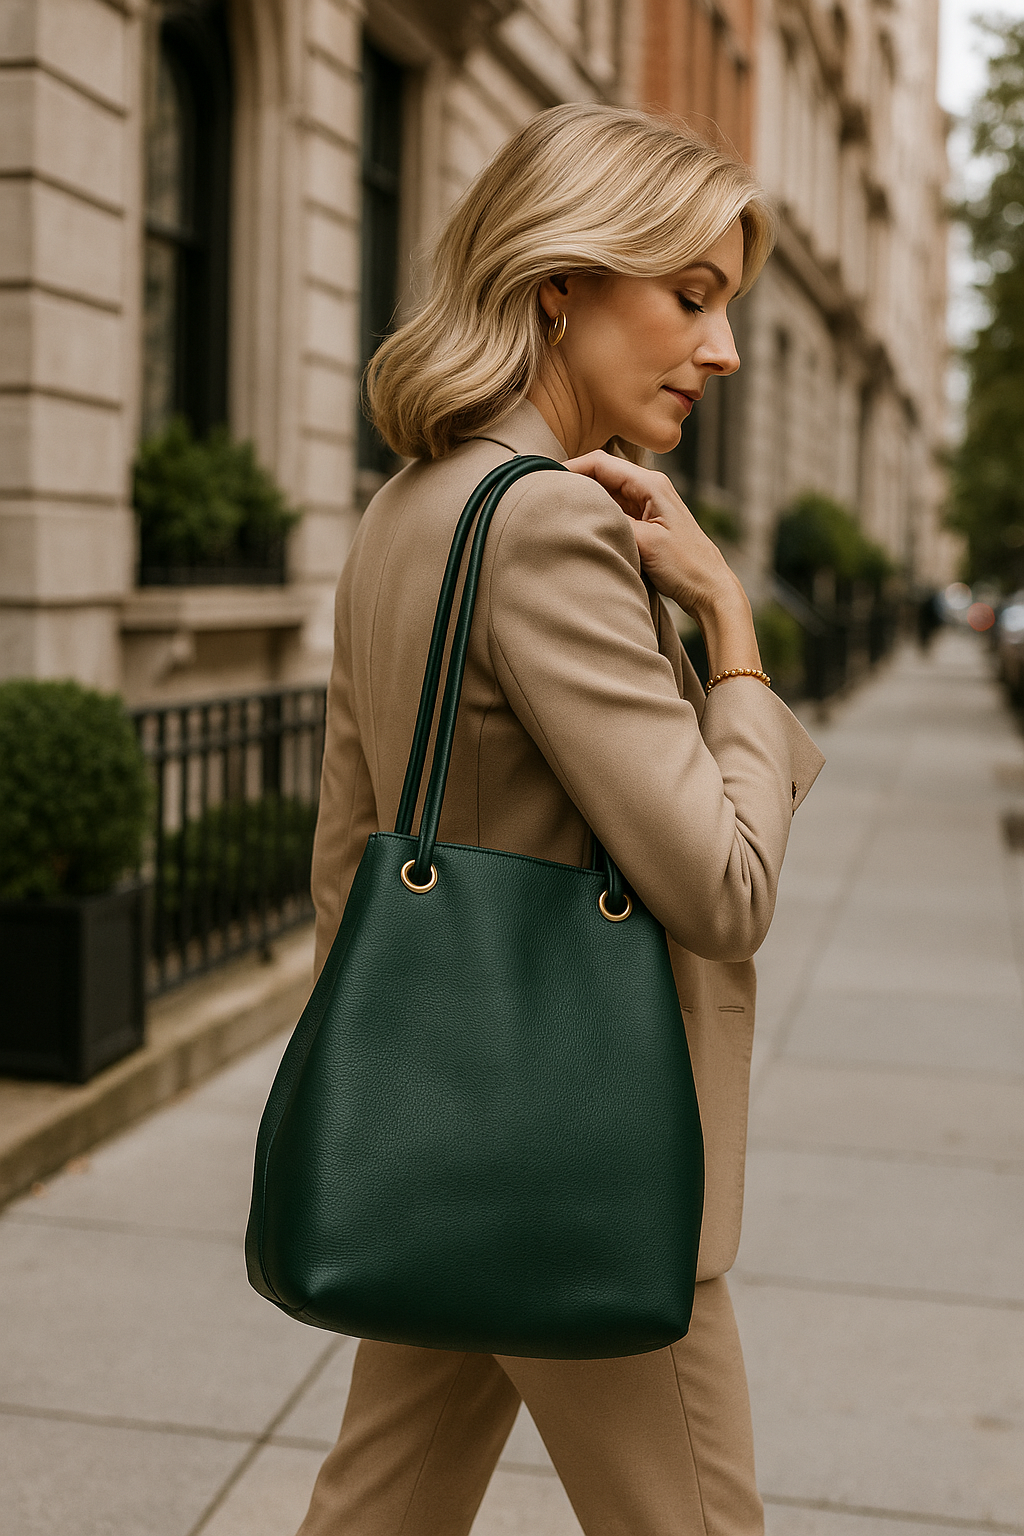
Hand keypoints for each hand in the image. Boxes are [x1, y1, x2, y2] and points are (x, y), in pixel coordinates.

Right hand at [566, 451, 762, 676]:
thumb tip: (578, 509)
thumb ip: (611, 521)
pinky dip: (597, 517)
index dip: (570, 468)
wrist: (711, 591)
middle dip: (574, 484)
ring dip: (584, 502)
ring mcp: (647, 507)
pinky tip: (581, 528)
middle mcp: (649, 489)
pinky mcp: (646, 525)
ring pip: (605, 494)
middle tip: (545, 498)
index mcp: (651, 484)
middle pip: (601, 475)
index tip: (545, 481)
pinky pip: (614, 513)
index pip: (600, 463)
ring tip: (558, 513)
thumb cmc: (686, 566)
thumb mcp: (645, 542)